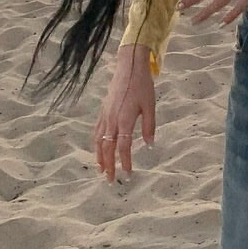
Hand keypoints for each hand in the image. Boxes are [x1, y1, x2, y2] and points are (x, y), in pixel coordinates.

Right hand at [92, 44, 155, 180]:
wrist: (129, 68)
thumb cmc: (142, 86)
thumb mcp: (150, 105)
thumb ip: (149, 126)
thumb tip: (150, 145)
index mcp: (124, 119)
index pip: (123, 146)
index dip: (125, 161)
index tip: (128, 173)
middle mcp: (112, 119)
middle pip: (108, 147)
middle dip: (109, 165)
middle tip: (111, 180)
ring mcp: (105, 116)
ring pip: (99, 141)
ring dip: (100, 157)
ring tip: (102, 170)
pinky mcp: (102, 112)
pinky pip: (97, 132)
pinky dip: (97, 144)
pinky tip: (99, 151)